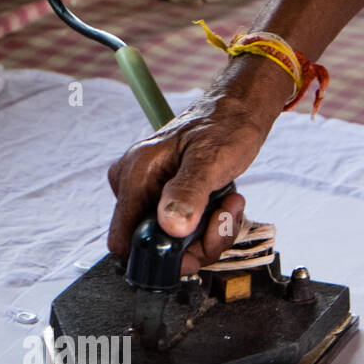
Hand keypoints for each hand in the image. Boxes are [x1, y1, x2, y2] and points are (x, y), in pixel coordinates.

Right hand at [107, 90, 268, 273]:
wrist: (239, 108)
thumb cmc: (224, 124)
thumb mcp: (210, 159)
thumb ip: (188, 192)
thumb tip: (170, 226)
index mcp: (134, 176)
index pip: (124, 241)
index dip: (158, 255)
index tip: (192, 246)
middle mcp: (135, 188)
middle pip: (155, 247)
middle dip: (195, 243)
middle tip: (223, 215)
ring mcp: (150, 195)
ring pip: (174, 243)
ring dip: (209, 234)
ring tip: (230, 202)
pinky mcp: (167, 199)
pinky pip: (184, 231)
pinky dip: (209, 226)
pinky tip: (225, 202)